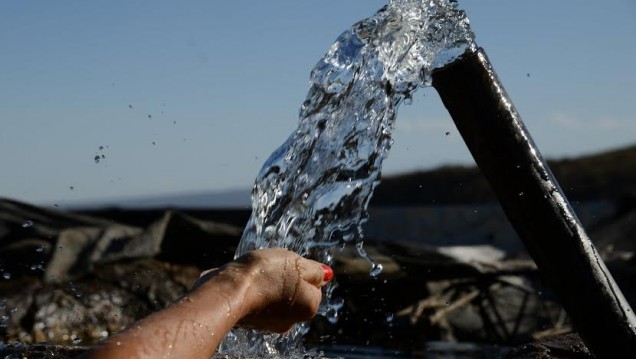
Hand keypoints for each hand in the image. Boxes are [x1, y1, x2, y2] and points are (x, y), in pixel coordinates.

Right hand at [193, 248, 332, 332]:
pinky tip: (246, 282)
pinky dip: (254, 291)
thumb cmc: (265, 274)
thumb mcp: (297, 263)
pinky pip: (258, 301)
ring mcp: (271, 323)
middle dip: (285, 278)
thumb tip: (327, 274)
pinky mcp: (252, 321)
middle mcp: (292, 320)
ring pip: (276, 295)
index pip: (314, 284)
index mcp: (309, 307)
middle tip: (272, 267)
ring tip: (257, 273)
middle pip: (295, 291)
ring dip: (269, 283)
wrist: (228, 289)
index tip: (288, 264)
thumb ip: (315, 270)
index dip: (301, 270)